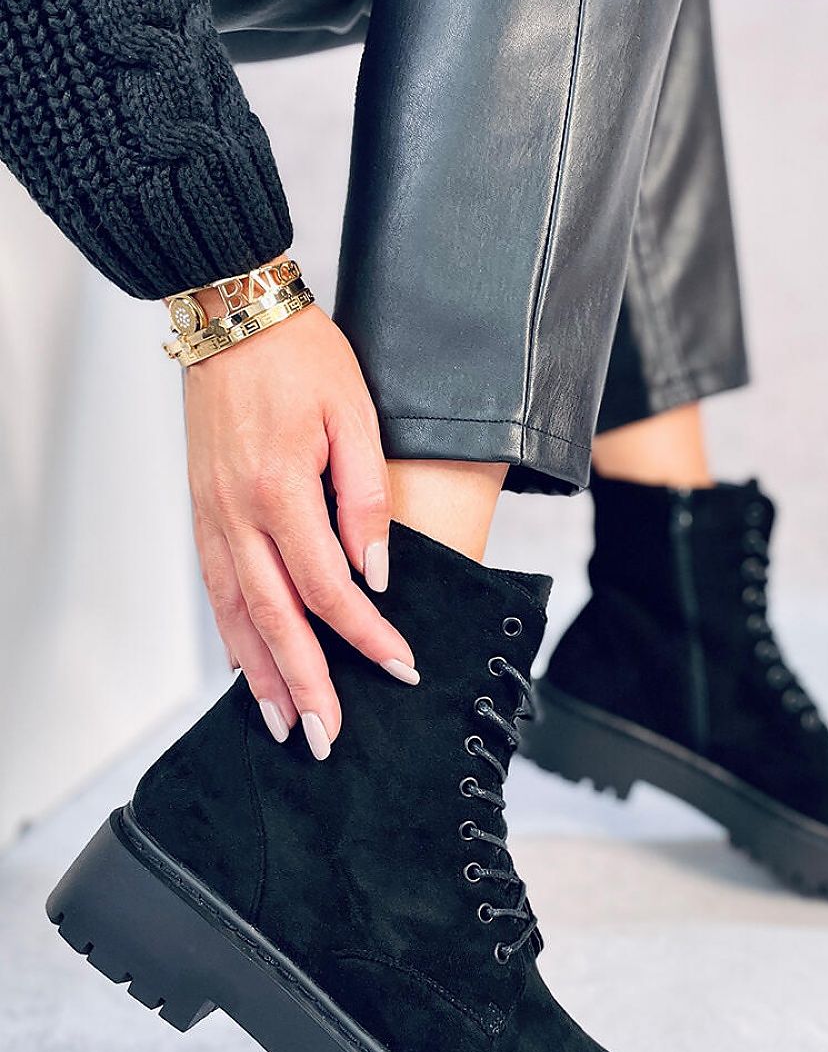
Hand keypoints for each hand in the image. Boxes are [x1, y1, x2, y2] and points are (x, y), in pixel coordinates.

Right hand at [184, 304, 417, 758]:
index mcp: (281, 489)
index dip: (366, 635)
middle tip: (328, 738)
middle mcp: (238, 512)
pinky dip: (232, 635)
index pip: (329, 587)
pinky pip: (216, 588)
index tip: (400, 667)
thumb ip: (366, 496)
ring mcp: (213, 515)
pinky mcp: (203, 511)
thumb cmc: (299, 356)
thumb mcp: (355, 413)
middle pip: (276, 618)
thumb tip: (377, 571)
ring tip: (287, 724)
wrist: (231, 314)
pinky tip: (249, 666)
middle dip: (307, 684)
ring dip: (263, 675)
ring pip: (237, 614)